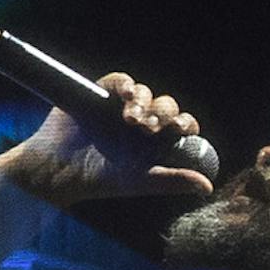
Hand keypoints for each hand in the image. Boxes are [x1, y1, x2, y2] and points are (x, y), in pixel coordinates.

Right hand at [7, 79, 214, 205]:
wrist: (61, 168)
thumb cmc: (102, 179)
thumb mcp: (142, 181)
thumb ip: (173, 180)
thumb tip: (207, 187)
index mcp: (157, 143)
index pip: (181, 126)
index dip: (185, 123)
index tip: (181, 129)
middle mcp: (143, 123)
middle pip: (166, 106)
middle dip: (162, 113)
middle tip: (149, 128)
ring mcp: (123, 107)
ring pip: (145, 93)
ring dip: (144, 102)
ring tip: (131, 120)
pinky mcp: (102, 93)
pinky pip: (121, 81)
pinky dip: (127, 84)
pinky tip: (125, 93)